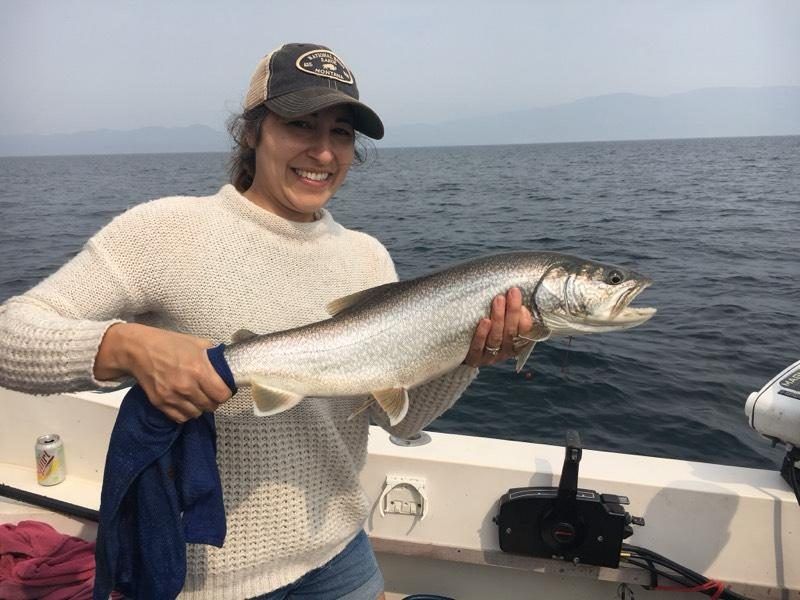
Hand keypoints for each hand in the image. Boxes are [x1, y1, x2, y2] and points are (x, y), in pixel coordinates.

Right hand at [95, 323, 231, 421]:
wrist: (138, 349)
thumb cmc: (169, 343)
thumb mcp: (196, 343)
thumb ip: (213, 356)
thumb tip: (226, 364)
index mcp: (199, 370)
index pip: (222, 395)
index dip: (225, 393)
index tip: (223, 389)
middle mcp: (186, 386)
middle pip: (210, 406)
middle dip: (213, 400)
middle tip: (210, 393)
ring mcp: (172, 397)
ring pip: (196, 414)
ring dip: (199, 407)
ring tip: (197, 397)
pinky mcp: (160, 403)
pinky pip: (180, 417)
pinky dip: (185, 413)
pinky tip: (185, 403)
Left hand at [463, 288, 534, 367]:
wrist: (460, 349)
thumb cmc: (484, 327)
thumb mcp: (500, 320)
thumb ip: (509, 309)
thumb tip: (516, 289)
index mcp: (515, 343)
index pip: (525, 333)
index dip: (525, 319)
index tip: (523, 304)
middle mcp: (504, 352)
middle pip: (511, 333)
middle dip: (513, 311)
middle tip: (512, 292)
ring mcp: (489, 357)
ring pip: (496, 338)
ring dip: (499, 318)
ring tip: (499, 300)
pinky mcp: (474, 359)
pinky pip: (478, 347)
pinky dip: (482, 334)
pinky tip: (484, 321)